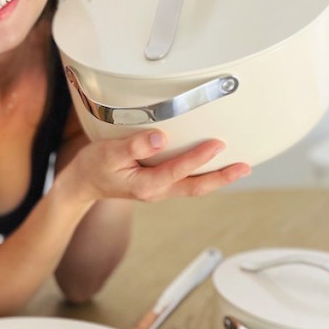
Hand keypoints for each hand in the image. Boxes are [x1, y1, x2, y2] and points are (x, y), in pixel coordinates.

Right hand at [61, 130, 250, 203]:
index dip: (199, 158)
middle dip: (222, 178)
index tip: (217, 145)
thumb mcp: (109, 152)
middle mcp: (157, 191)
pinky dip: (204, 175)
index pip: (178, 170)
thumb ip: (134, 145)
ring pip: (194, 186)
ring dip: (217, 178)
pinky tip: (215, 167)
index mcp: (145, 185)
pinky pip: (187, 181)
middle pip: (195, 187)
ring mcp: (160, 190)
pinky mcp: (160, 185)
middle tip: (244, 168)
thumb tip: (160, 137)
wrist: (84, 184)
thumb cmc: (95, 166)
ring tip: (239, 168)